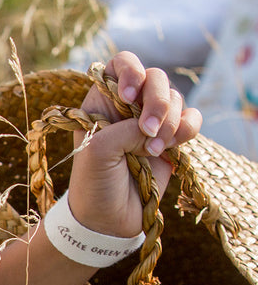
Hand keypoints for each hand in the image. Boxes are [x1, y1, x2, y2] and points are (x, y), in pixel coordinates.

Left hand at [67, 51, 201, 236]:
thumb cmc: (94, 183)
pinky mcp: (171, 139)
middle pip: (155, 78)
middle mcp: (127, 106)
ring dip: (169, 122)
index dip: (131, 71)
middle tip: (147, 131)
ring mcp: (151, 121)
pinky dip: (187, 129)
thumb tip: (155, 126)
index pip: (121, 65)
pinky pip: (191, 120)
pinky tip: (170, 149)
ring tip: (153, 151)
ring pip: (175, 99)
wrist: (108, 219)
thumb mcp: (97, 151)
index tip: (129, 94)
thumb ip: (125, 128)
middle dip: (157, 101)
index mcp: (101, 102)